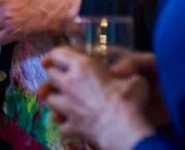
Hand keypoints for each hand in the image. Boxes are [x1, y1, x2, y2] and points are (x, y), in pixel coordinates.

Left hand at [39, 46, 158, 149]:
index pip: (58, 53)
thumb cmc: (128, 101)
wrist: (122, 130)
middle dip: (55, 76)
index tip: (54, 59)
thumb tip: (132, 78)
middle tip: (62, 79)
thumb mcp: (135, 81)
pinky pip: (60, 125)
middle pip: (50, 75)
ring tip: (65, 102)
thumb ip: (126, 76)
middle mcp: (69, 83)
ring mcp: (66, 106)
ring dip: (56, 100)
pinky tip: (71, 125)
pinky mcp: (69, 126)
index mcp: (82, 67)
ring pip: (50, 99)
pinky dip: (64, 125)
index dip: (55, 55)